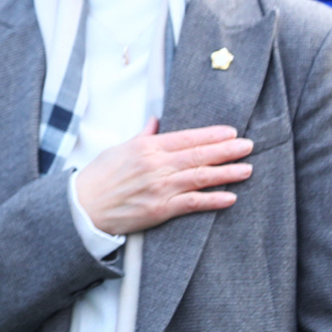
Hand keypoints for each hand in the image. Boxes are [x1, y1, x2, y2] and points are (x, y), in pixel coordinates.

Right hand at [74, 119, 252, 236]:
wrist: (82, 207)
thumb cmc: (98, 177)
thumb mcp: (118, 149)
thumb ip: (143, 136)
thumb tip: (156, 122)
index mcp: (147, 147)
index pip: (187, 137)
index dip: (212, 135)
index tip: (231, 132)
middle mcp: (156, 165)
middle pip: (200, 155)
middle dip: (227, 150)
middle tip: (248, 146)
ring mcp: (160, 187)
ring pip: (201, 177)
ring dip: (227, 173)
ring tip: (247, 169)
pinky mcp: (160, 209)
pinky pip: (193, 203)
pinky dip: (213, 200)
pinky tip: (230, 197)